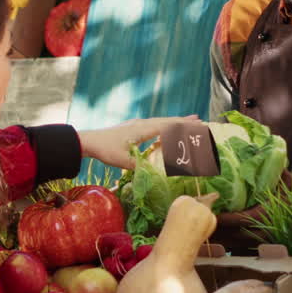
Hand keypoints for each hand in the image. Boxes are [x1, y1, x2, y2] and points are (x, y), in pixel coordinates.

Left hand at [78, 115, 200, 169]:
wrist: (90, 141)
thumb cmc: (106, 150)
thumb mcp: (124, 161)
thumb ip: (141, 166)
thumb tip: (157, 172)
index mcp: (143, 130)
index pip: (168, 126)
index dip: (184, 127)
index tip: (199, 126)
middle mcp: (143, 124)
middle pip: (168, 121)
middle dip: (185, 122)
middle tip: (202, 122)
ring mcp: (138, 124)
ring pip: (162, 121)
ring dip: (177, 122)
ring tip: (191, 120)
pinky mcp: (134, 127)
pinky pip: (155, 124)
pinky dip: (166, 125)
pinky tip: (168, 128)